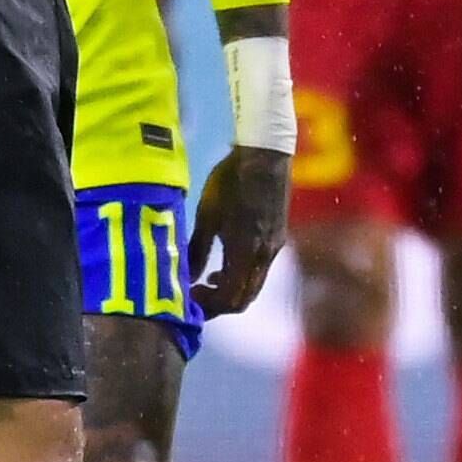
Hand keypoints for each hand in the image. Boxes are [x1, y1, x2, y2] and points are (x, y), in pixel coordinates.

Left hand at [188, 144, 292, 316]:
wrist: (265, 156)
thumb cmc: (231, 181)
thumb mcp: (207, 214)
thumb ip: (196, 249)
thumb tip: (184, 278)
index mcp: (245, 252)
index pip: (229, 299)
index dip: (207, 306)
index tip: (188, 297)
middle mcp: (264, 256)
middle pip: (243, 299)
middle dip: (218, 304)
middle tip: (195, 296)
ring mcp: (273, 248)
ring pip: (253, 287)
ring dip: (230, 291)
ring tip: (206, 282)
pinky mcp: (277, 239)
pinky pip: (259, 271)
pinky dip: (241, 278)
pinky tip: (223, 265)